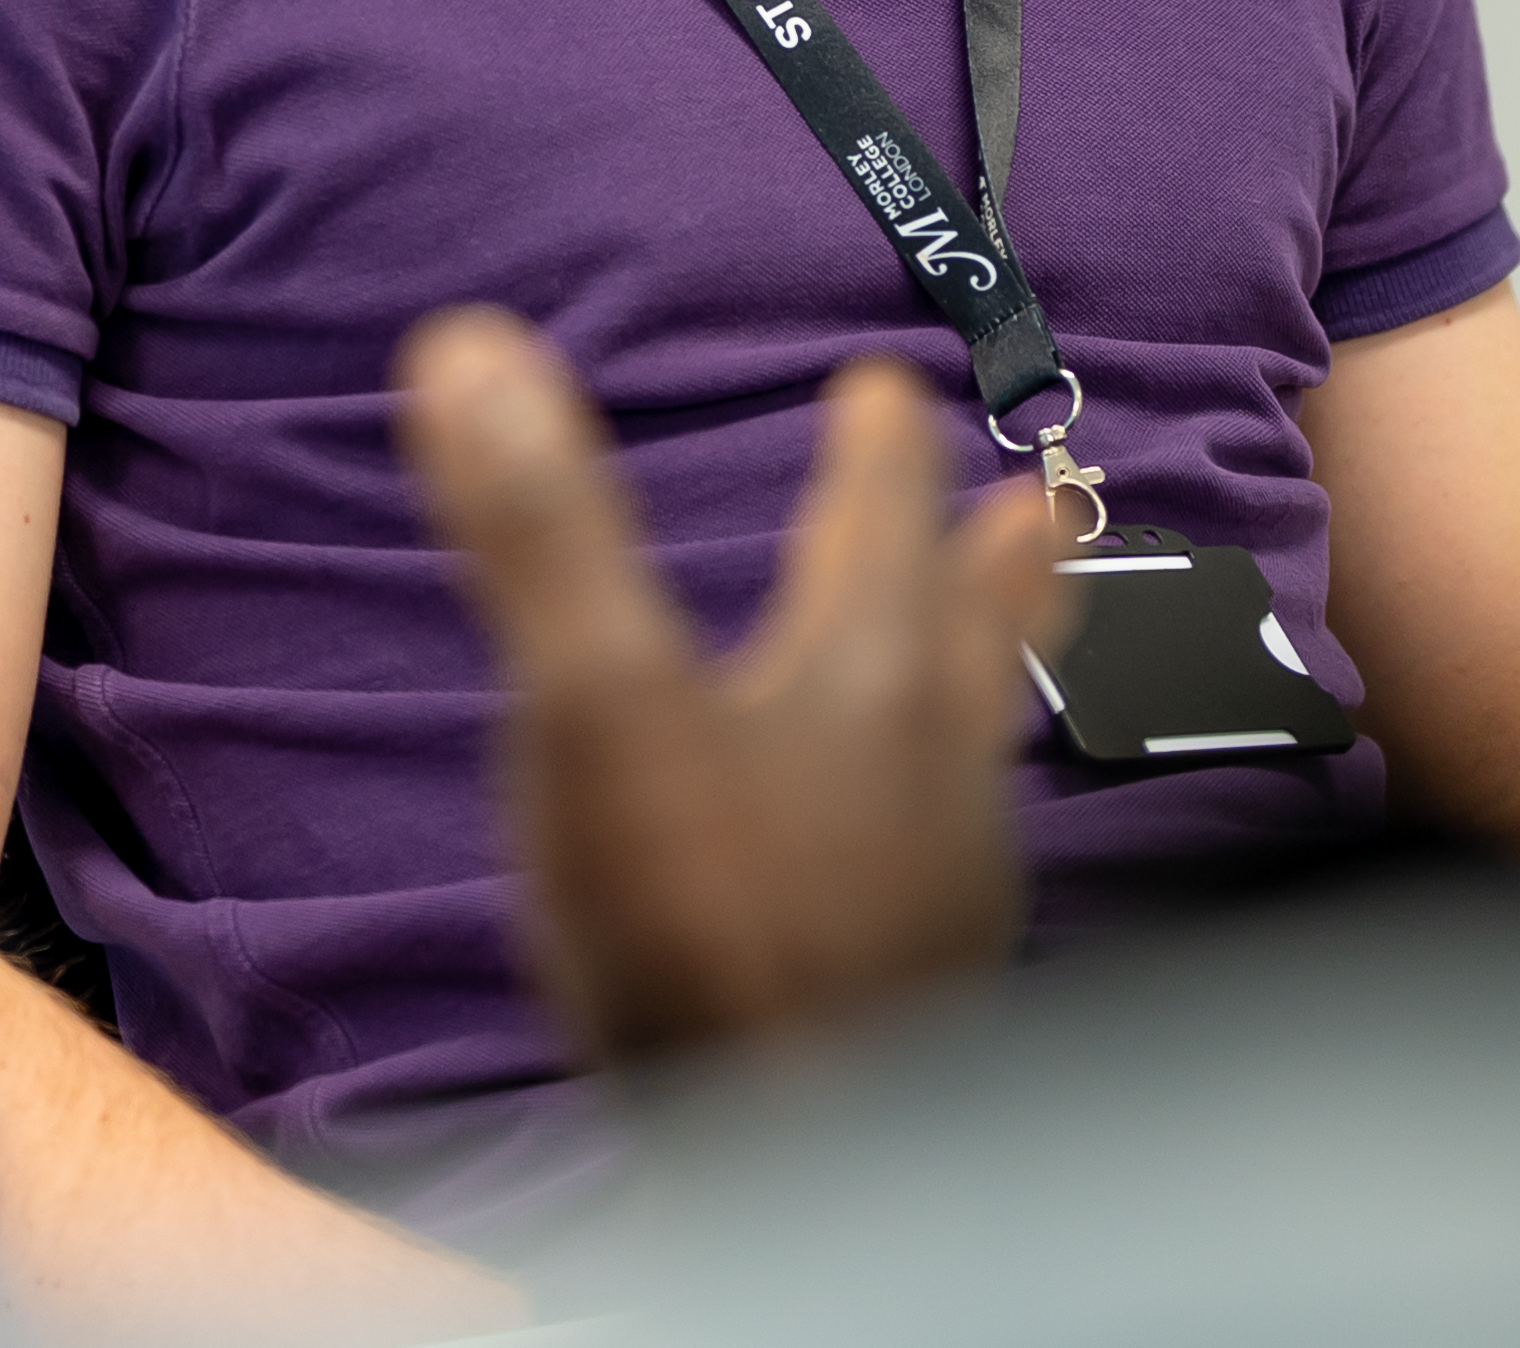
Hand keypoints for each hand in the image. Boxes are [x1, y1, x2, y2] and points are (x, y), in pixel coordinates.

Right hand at [397, 306, 1068, 1064]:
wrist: (808, 1172)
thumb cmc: (703, 930)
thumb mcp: (596, 708)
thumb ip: (543, 536)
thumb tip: (473, 347)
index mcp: (862, 679)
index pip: (879, 525)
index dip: (881, 449)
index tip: (890, 385)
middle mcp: (933, 773)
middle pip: (978, 635)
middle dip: (1000, 562)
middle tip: (1046, 506)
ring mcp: (946, 893)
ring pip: (984, 753)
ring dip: (988, 684)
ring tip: (998, 660)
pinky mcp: (931, 999)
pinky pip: (955, 869)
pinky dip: (945, 822)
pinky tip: (921, 864)